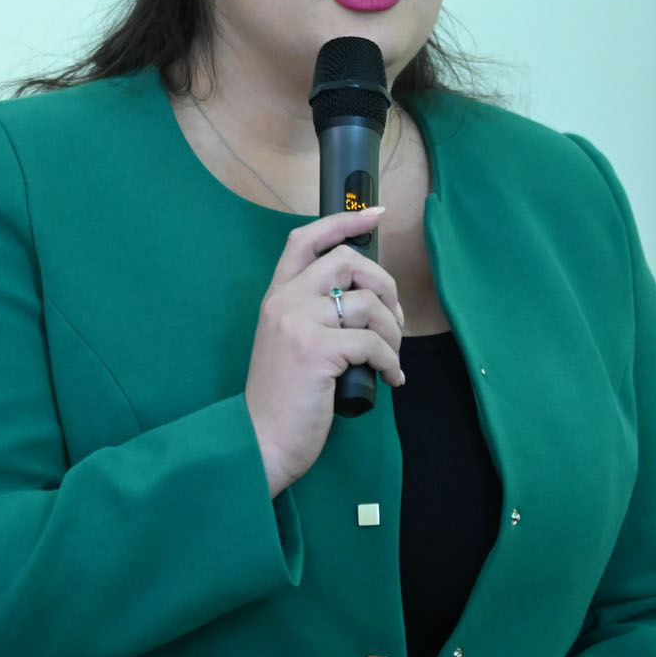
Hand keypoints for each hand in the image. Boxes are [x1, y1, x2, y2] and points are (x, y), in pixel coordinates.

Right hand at [245, 206, 403, 495]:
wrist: (261, 439)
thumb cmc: (282, 399)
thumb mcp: (288, 344)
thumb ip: (312, 315)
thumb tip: (364, 300)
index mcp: (276, 297)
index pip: (305, 240)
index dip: (343, 222)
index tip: (374, 217)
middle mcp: (284, 302)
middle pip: (348, 262)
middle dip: (384, 284)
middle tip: (394, 317)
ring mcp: (299, 324)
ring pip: (367, 304)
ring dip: (393, 331)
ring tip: (391, 356)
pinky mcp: (317, 351)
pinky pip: (373, 342)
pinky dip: (391, 361)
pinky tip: (391, 379)